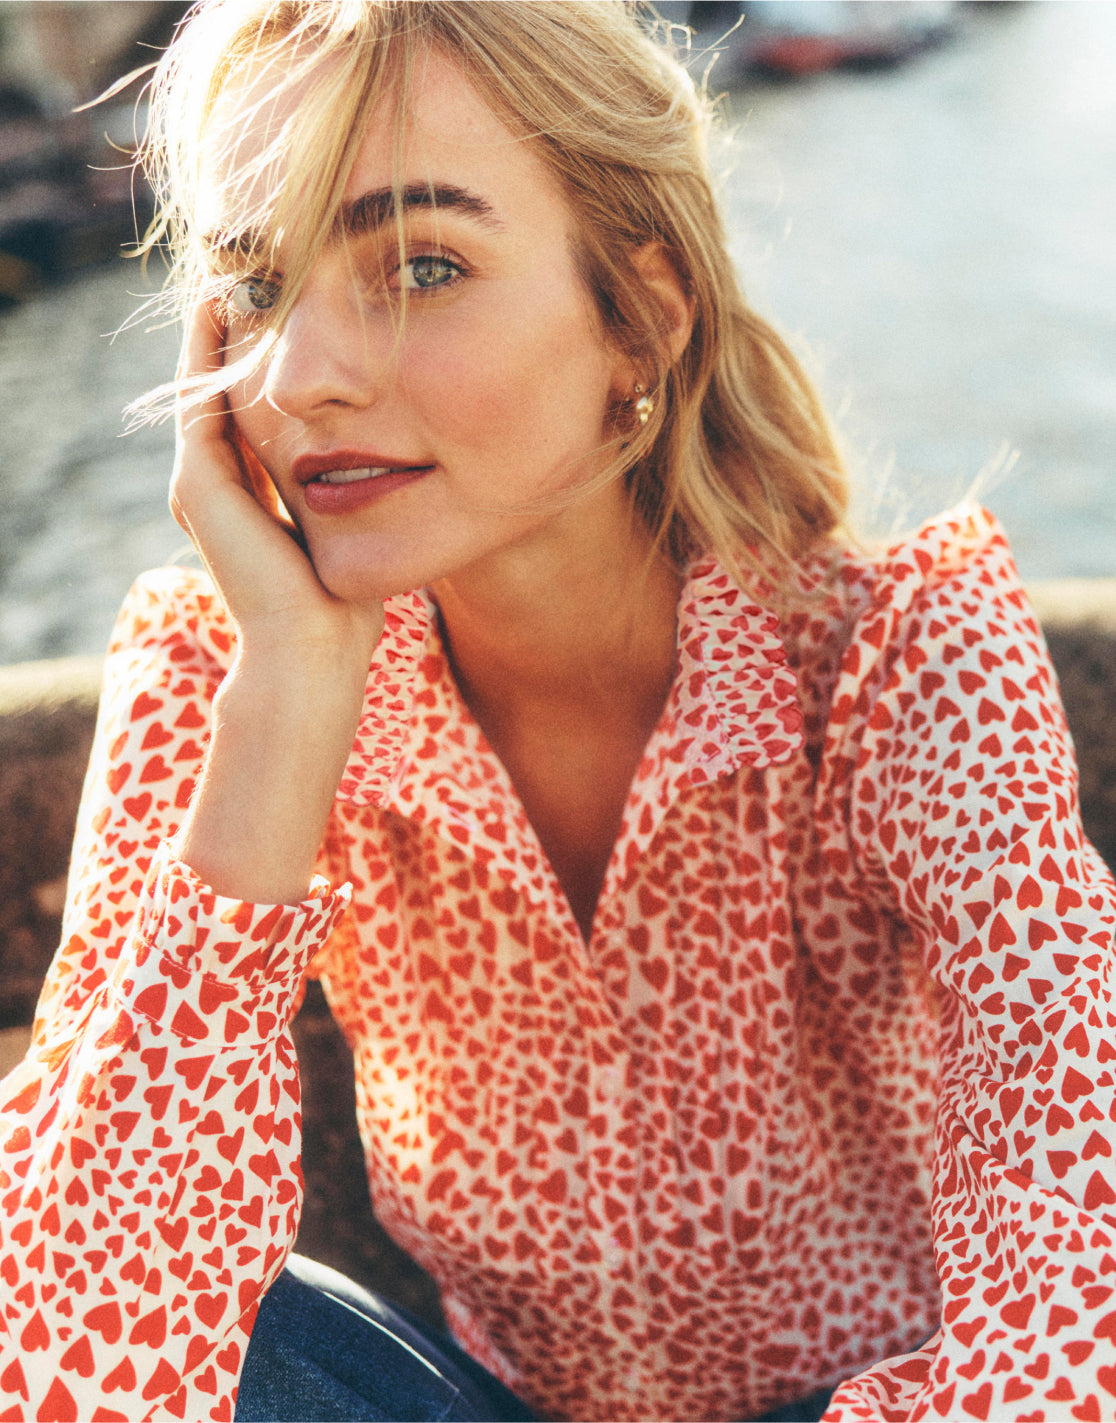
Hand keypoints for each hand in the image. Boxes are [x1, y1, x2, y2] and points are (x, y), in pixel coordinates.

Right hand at [170, 301, 384, 659]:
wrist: (315, 646)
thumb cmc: (345, 603)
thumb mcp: (352, 527)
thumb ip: (353, 491)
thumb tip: (401, 457)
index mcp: (251, 495)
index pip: (254, 413)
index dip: (268, 363)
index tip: (294, 314)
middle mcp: (217, 485)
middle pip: (223, 390)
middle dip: (240, 335)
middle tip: (257, 274)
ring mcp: (200, 483)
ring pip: (205, 385)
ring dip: (219, 330)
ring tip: (237, 272)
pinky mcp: (197, 483)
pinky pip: (199, 397)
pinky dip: (207, 349)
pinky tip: (225, 303)